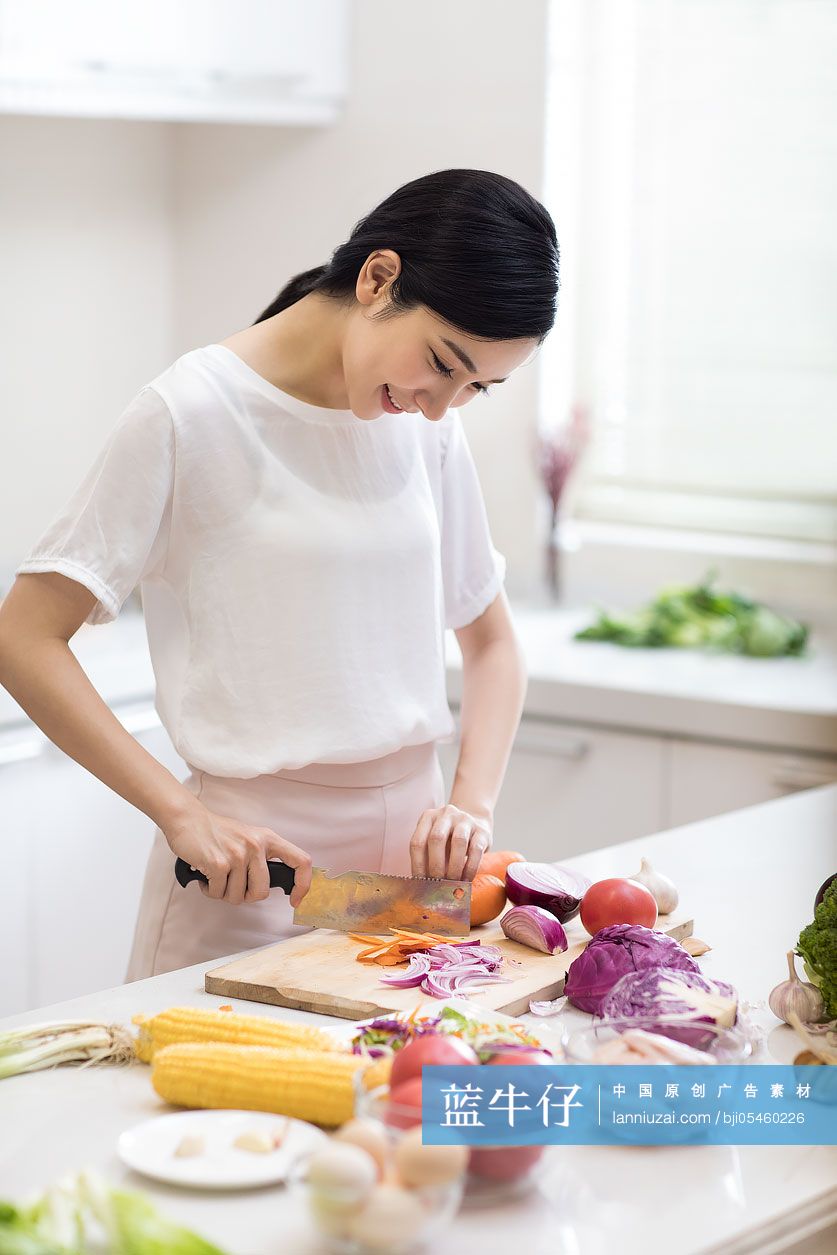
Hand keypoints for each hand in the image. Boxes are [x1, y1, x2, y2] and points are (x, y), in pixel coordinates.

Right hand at [164, 802, 312, 907]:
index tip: (295, 900)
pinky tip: (206, 876)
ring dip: (224, 893)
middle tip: (234, 887)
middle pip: (261, 892)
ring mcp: (238, 854)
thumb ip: (263, 857)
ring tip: (217, 877)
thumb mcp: (249, 837)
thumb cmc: (217, 832)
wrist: (188, 819)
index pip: (301, 861)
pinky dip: (210, 890)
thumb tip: (276, 883)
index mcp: (268, 839)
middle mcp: (256, 845)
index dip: (302, 885)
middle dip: (246, 897)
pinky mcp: (219, 863)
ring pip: (237, 896)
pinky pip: (218, 893)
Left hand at [409, 802, 491, 880]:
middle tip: (437, 884)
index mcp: (428, 818)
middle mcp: (446, 814)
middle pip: (436, 839)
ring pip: (458, 842)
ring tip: (452, 883)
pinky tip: (466, 879)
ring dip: (454, 867)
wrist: (476, 824)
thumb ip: (428, 858)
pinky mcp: (482, 830)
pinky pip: (476, 849)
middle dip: (435, 865)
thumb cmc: (449, 840)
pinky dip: (470, 868)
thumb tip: (422, 886)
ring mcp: (465, 819)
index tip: (420, 883)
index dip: (417, 865)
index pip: (417, 842)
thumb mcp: (435, 844)